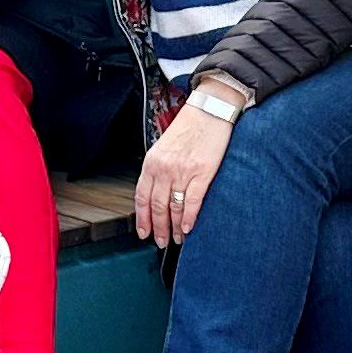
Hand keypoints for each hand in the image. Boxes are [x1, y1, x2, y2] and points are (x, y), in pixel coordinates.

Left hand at [134, 98, 231, 250]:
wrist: (209, 111)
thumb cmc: (189, 127)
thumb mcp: (164, 147)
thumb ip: (158, 169)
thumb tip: (157, 193)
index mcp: (152, 162)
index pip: (142, 197)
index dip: (142, 218)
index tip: (143, 232)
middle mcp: (164, 169)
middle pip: (157, 207)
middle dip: (158, 228)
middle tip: (161, 241)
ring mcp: (182, 172)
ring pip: (173, 207)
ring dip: (174, 227)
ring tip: (177, 238)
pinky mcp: (202, 173)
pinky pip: (192, 202)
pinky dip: (189, 218)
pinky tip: (188, 228)